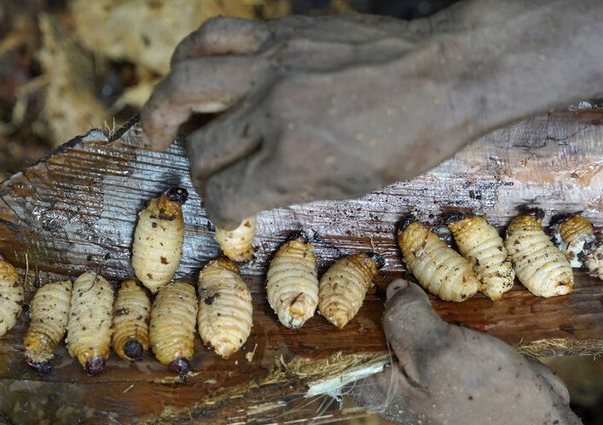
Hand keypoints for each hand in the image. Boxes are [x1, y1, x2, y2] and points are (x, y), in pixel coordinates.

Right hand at [140, 14, 491, 227]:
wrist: (443, 74)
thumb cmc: (408, 138)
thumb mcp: (351, 186)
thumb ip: (288, 187)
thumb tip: (244, 189)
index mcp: (295, 162)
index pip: (225, 195)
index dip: (220, 211)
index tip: (227, 210)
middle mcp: (274, 112)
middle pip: (200, 148)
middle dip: (195, 171)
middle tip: (201, 173)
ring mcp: (273, 66)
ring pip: (184, 83)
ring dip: (160, 110)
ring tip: (158, 126)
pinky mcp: (279, 35)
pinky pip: (214, 36)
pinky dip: (190, 56)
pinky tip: (190, 74)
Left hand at [355, 279, 602, 424]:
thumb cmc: (485, 396)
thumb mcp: (437, 350)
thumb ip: (405, 317)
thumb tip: (393, 289)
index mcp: (376, 385)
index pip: (339, 342)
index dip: (341, 306)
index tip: (350, 270)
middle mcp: (392, 380)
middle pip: (373, 327)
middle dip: (384, 296)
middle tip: (392, 260)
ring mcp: (422, 373)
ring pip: (407, 323)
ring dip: (417, 299)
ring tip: (425, 267)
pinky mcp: (451, 365)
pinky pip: (436, 328)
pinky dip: (443, 311)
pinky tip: (450, 289)